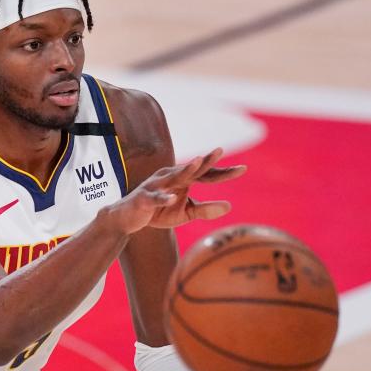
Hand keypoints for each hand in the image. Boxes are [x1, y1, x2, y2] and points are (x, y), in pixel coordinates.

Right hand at [107, 148, 245, 233]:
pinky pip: (155, 197)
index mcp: (183, 179)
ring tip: (198, 163)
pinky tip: (172, 198)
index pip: (206, 174)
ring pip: (173, 177)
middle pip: (192, 169)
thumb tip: (229, 206)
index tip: (243, 169)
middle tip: (220, 151)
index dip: (223, 172)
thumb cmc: (158, 212)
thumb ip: (205, 209)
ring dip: (185, 170)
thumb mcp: (185, 213)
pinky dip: (163, 198)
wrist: (128, 219)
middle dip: (206, 161)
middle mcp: (171, 177)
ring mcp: (157, 185)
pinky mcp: (144, 198)